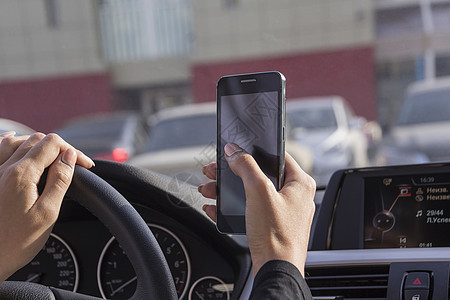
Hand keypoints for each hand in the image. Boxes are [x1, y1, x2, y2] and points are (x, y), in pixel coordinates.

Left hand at [0, 132, 93, 281]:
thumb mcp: (47, 214)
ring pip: (17, 140)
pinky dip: (11, 142)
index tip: (86, 166)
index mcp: (21, 174)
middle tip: (73, 165)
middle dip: (59, 148)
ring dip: (38, 144)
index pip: (53, 144)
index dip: (74, 151)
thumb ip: (60, 181)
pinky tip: (14, 141)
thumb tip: (70, 157)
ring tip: (52, 157)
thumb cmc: (15, 243)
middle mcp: (3, 167)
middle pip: (37, 140)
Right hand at [198, 143, 315, 275]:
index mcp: (300, 183)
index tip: (236, 148)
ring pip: (251, 191)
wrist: (275, 270)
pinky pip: (250, 207)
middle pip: (259, 173)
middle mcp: (294, 195)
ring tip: (210, 189)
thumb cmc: (276, 235)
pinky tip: (215, 206)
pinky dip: (233, 205)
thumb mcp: (258, 192)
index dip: (254, 150)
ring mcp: (283, 210)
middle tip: (216, 171)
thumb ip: (246, 166)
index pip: (277, 155)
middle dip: (233, 173)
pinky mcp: (271, 223)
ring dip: (228, 189)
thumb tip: (235, 151)